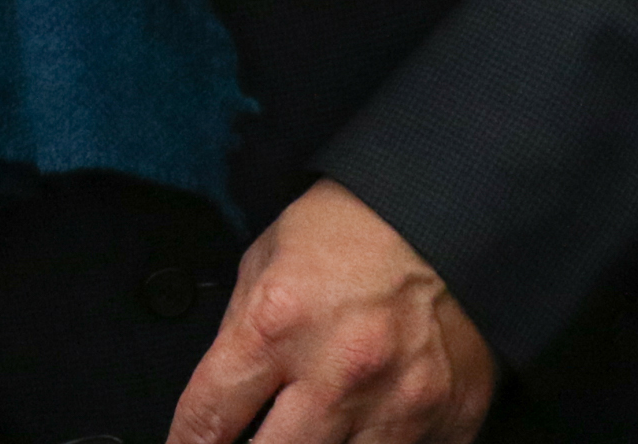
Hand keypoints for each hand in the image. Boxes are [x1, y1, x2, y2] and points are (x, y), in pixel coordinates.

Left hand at [168, 180, 495, 443]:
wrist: (446, 216)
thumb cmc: (352, 231)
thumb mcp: (265, 263)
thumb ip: (239, 337)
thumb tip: (222, 401)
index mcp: (278, 324)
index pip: (208, 418)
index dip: (189, 443)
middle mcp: (337, 372)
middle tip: (258, 434)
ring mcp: (398, 404)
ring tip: (317, 423)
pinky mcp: (448, 421)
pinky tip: (371, 420)